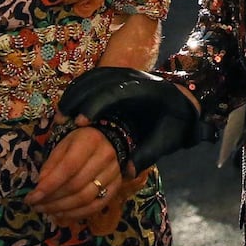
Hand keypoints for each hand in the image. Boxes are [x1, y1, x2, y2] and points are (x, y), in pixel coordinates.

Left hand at [26, 125, 121, 220]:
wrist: (110, 140)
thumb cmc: (81, 142)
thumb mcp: (64, 144)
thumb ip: (52, 164)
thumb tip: (40, 187)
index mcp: (90, 141)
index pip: (68, 167)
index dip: (49, 185)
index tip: (32, 197)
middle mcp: (105, 157)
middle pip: (76, 186)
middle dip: (53, 200)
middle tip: (36, 206)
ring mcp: (113, 173)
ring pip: (86, 199)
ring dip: (62, 209)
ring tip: (46, 211)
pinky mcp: (116, 187)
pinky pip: (96, 206)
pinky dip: (77, 214)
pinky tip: (62, 215)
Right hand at [58, 67, 206, 171]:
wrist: (185, 102)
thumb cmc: (176, 121)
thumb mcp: (167, 140)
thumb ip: (147, 154)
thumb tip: (125, 172)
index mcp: (145, 90)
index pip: (115, 92)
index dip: (95, 105)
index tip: (80, 123)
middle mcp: (131, 76)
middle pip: (97, 81)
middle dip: (78, 99)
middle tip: (61, 122)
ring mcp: (122, 73)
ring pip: (92, 77)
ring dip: (74, 94)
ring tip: (60, 116)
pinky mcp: (116, 76)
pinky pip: (92, 78)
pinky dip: (78, 90)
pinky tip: (68, 106)